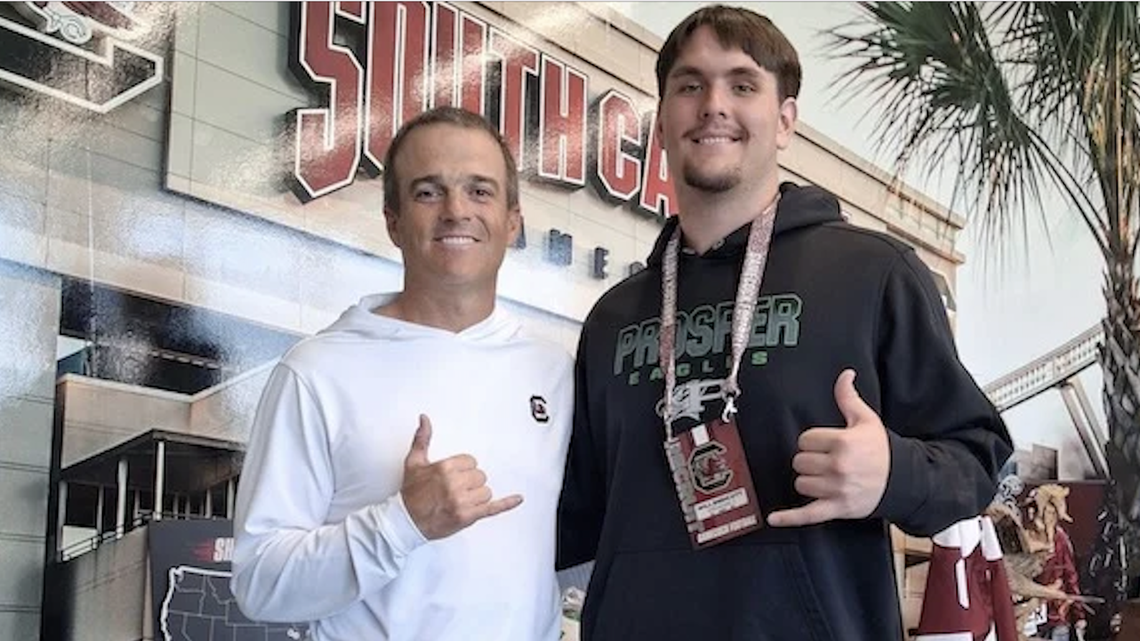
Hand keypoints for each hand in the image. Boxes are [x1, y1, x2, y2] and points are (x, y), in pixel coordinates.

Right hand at [400, 414, 521, 538]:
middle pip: (480, 476)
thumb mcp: (414, 463)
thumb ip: (422, 439)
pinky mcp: (468, 517)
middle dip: (470, 482)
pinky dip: (507, 504)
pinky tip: (517, 499)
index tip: (453, 476)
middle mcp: (455, 484)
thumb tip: (424, 419)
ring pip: (486, 492)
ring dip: (477, 496)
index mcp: (445, 468)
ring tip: (460, 500)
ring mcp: (462, 502)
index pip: (471, 462)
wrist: (406, 522)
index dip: (463, 469)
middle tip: (455, 489)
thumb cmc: (411, 494)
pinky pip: (493, 508)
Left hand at [767, 370, 889, 526]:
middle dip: (809, 460)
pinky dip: (790, 518)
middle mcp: (838, 467)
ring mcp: (837, 489)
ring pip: (800, 484)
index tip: (823, 444)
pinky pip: (808, 515)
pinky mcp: (837, 508)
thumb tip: (845, 374)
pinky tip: (775, 518)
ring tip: (824, 477)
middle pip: (800, 462)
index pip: (804, 440)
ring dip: (808, 481)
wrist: (903, 480)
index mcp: (842, 443)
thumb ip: (848, 397)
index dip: (811, 441)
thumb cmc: (882, 450)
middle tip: (825, 460)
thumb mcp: (866, 420)